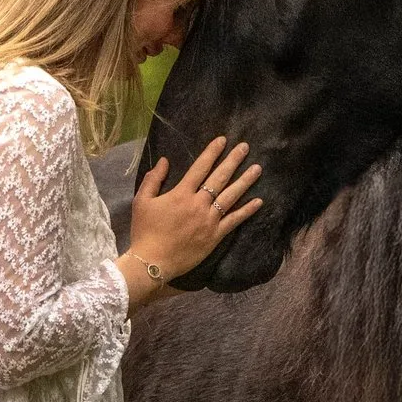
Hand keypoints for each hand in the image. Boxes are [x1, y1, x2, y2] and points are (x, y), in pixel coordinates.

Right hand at [121, 135, 260, 295]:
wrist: (151, 262)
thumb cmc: (144, 231)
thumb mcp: (142, 201)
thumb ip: (153, 179)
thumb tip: (164, 160)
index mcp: (181, 194)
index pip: (200, 168)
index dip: (212, 152)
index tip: (223, 140)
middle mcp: (198, 204)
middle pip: (219, 178)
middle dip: (233, 161)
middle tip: (245, 147)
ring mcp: (209, 220)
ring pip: (231, 196)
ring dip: (245, 181)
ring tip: (257, 169)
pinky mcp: (215, 236)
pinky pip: (234, 220)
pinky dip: (247, 210)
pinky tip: (259, 201)